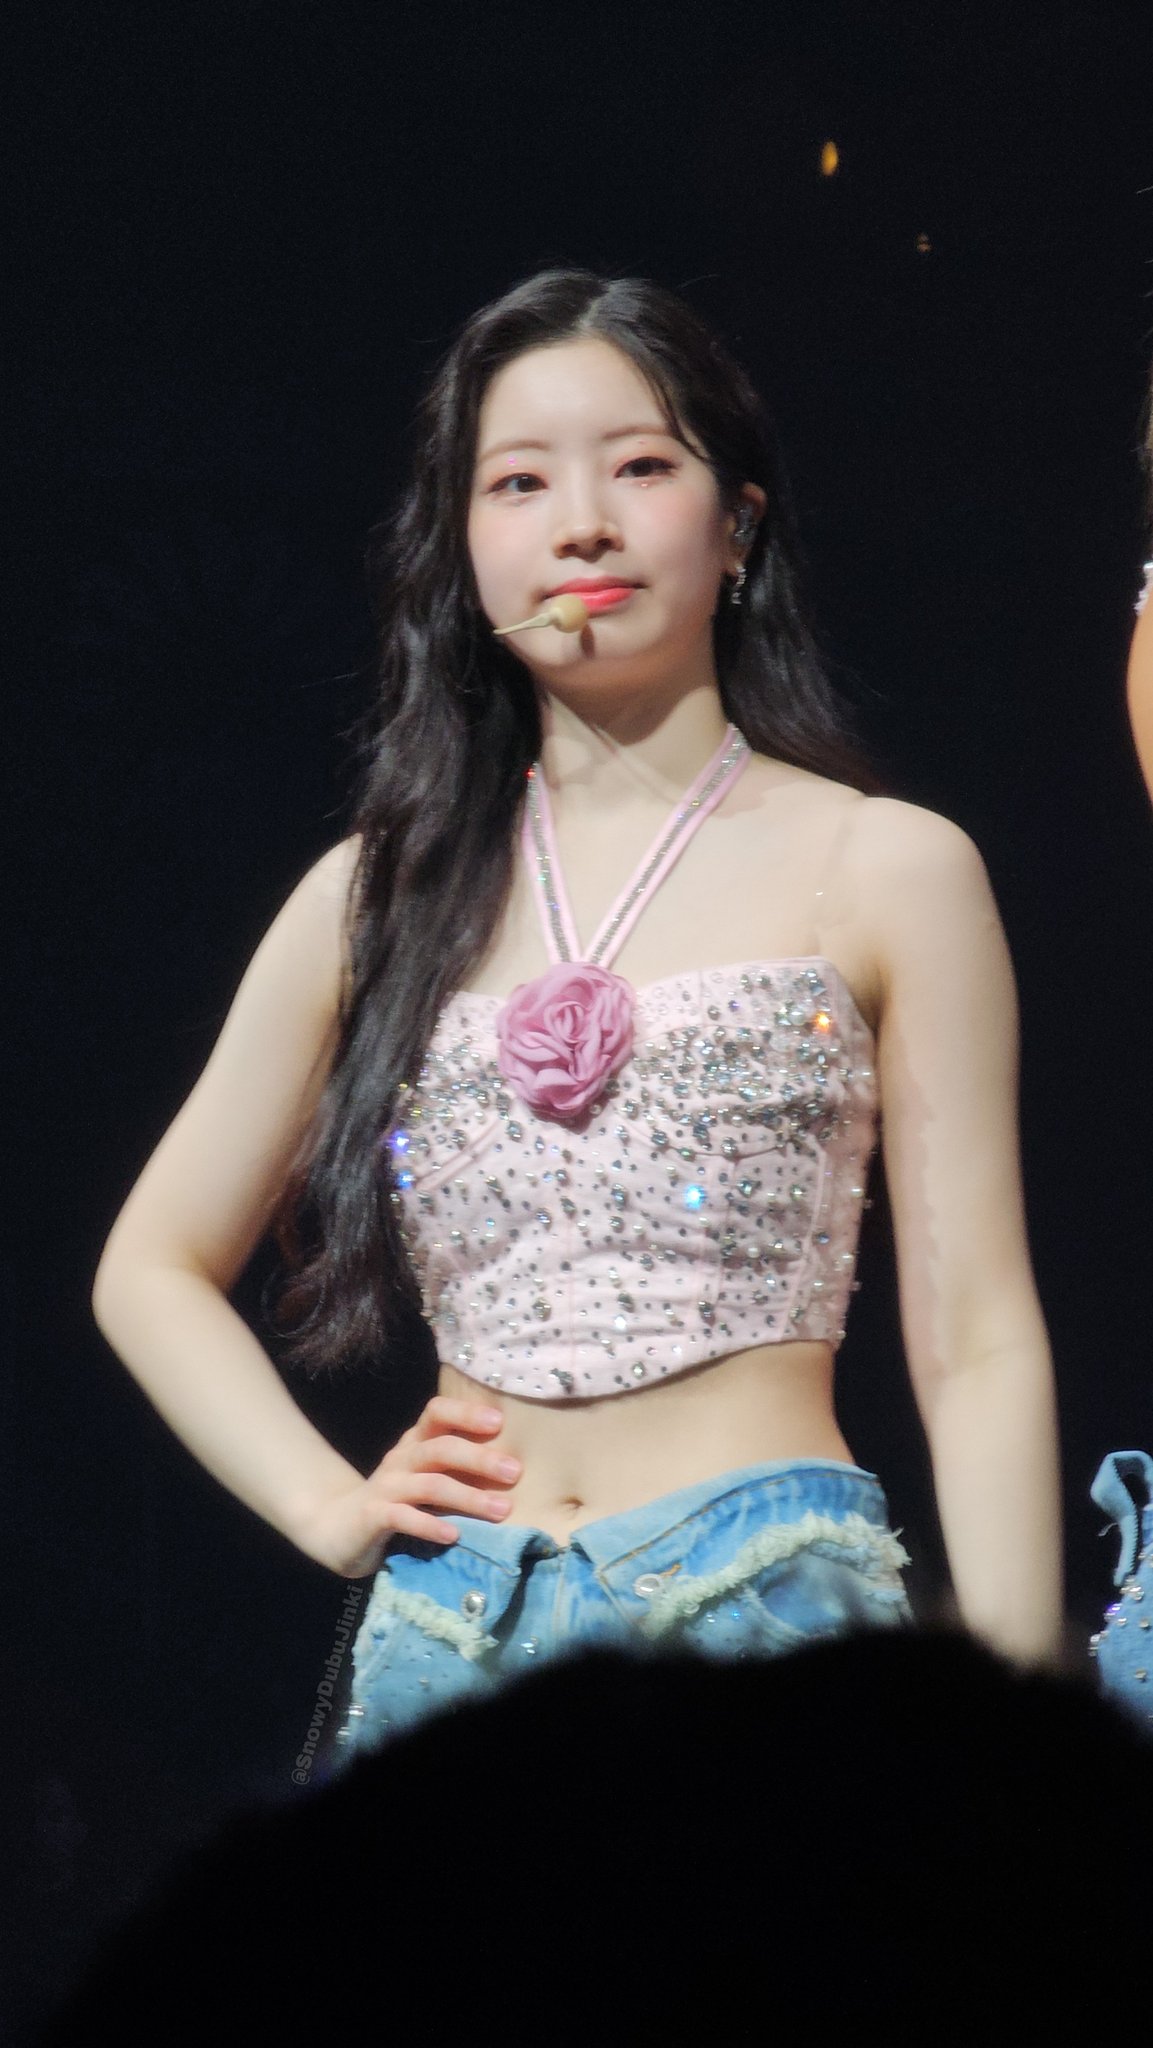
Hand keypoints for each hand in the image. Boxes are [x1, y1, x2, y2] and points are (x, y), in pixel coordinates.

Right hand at [295, 1396, 521, 1577]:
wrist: (337, 1528)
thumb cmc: (397, 1502)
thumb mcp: (426, 1479)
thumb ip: (459, 1470)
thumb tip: (517, 1469)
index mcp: (415, 1443)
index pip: (437, 1412)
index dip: (465, 1413)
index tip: (499, 1422)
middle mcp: (401, 1459)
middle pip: (440, 1448)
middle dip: (479, 1459)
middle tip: (515, 1472)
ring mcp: (385, 1487)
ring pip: (429, 1484)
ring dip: (467, 1497)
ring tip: (501, 1511)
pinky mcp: (372, 1517)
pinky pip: (403, 1518)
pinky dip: (429, 1526)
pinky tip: (454, 1536)